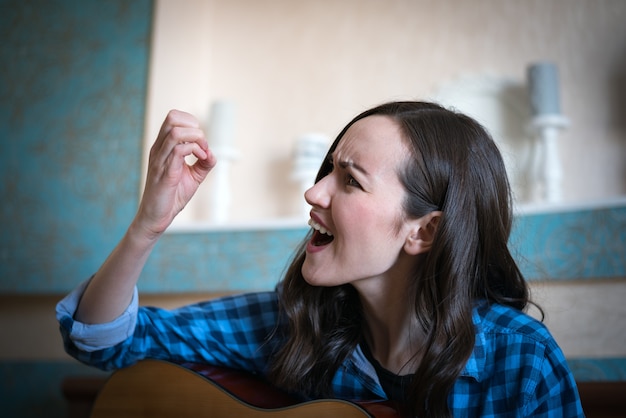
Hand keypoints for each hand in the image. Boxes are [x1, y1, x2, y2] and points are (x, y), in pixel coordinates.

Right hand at [134, 110, 216, 237]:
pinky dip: (195, 151)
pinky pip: (179, 151)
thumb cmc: (172, 196)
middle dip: (194, 127)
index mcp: (163, 147)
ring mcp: (160, 160)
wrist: (157, 217)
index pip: (173, 117)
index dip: (192, 123)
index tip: (201, 141)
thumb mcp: (193, 176)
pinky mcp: (165, 173)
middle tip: (202, 145)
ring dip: (197, 138)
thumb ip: (204, 163)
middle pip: (172, 118)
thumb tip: (212, 153)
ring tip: (203, 153)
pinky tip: (201, 160)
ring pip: (176, 132)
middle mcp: (159, 149)